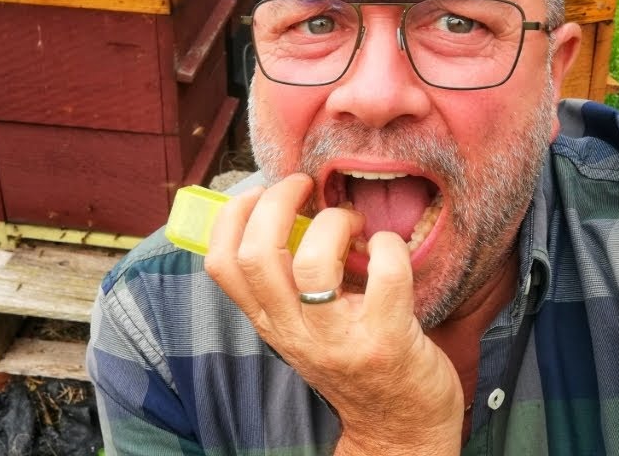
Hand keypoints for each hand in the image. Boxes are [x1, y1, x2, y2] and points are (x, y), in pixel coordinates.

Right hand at [203, 174, 463, 454]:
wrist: (397, 432)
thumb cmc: (353, 364)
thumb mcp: (301, 329)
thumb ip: (285, 285)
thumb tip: (278, 213)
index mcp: (269, 322)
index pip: (221, 264)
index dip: (234, 215)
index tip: (262, 192)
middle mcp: (294, 332)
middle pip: (257, 255)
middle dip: (279, 202)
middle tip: (306, 187)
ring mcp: (338, 340)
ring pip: (312, 264)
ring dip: (334, 222)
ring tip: (351, 222)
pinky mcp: (386, 342)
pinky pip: (386, 276)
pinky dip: (389, 246)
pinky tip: (388, 247)